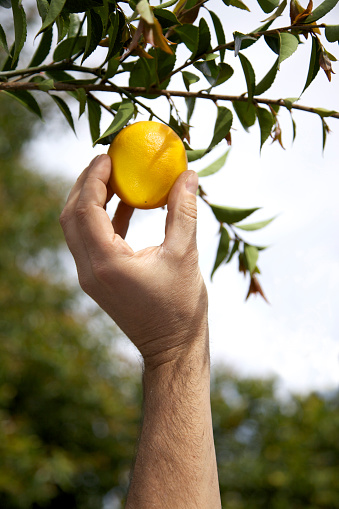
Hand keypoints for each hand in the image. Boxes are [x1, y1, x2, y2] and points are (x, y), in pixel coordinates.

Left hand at [60, 155, 207, 367]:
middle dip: (85, 184)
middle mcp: (89, 270)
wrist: (172, 347)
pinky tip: (126, 203)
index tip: (108, 155)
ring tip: (114, 176)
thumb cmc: (181, 307)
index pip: (86, 209)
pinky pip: (92, 241)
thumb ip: (183, 211)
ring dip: (91, 200)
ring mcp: (90, 277)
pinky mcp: (98, 280)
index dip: (94, 178)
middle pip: (71, 216)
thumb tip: (187, 175)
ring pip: (76, 228)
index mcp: (106, 263)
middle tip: (106, 160)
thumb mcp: (185, 255)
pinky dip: (103, 218)